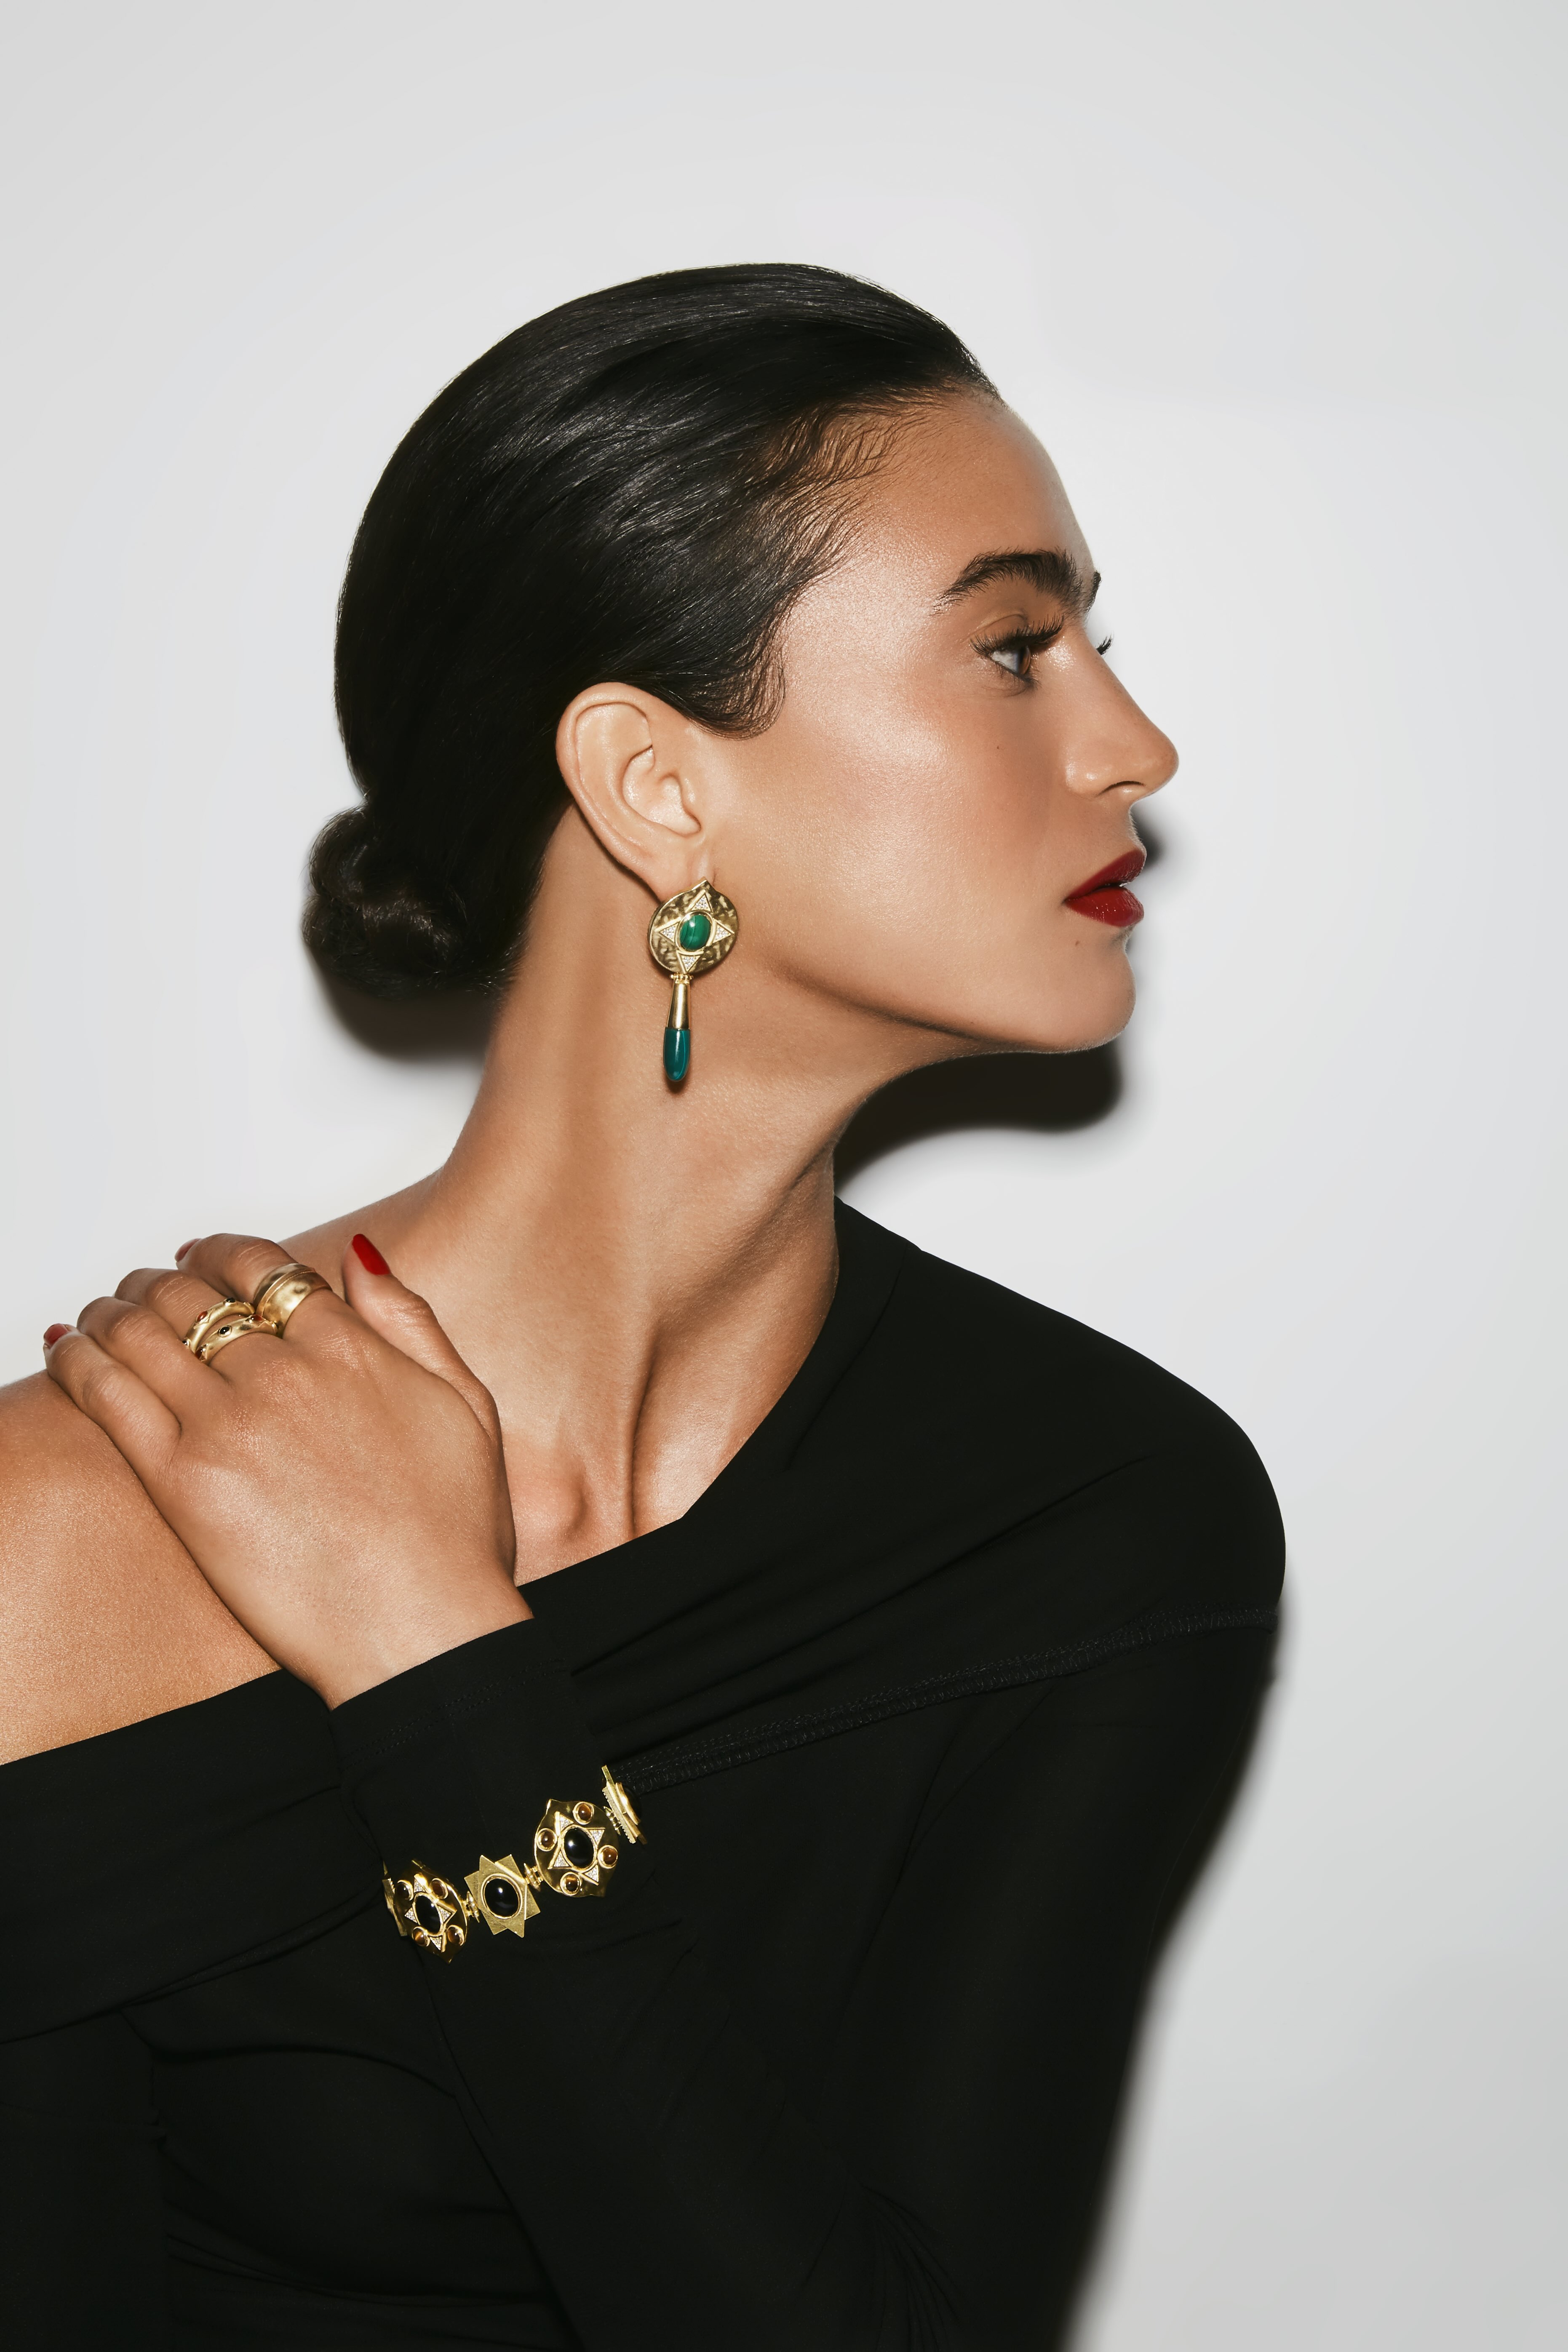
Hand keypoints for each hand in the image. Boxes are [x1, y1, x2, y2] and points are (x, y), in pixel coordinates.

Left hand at [43, 1233, 528, 1705]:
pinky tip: (66, 1346)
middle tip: (141, 1289)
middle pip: (192, 1295)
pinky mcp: (182, 1483)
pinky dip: (76, 1357)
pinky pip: (108, 1395)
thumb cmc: (453, 1532)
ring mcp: (228, 1426)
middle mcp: (283, 1374)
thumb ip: (410, 1319)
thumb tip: (359, 1255)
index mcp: (349, 1349)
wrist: (422, 1627)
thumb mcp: (465, 1402)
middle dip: (158, 1281)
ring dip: (111, 1309)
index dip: (219, 1252)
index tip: (198, 1258)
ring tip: (99, 1314)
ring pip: (140, 1332)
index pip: (260, 1267)